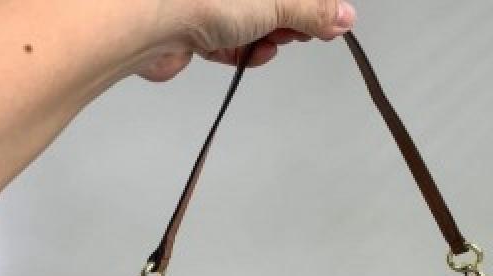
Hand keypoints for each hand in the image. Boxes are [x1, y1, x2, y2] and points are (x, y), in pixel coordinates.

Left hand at [135, 0, 356, 80]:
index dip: (312, 6)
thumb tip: (344, 16)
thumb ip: (311, 11)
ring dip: (268, 38)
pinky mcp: (196, 28)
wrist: (148, 21)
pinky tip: (253, 54)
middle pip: (271, 3)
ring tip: (271, 42)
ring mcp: (211, 5)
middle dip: (290, 20)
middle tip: (301, 34)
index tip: (329, 23)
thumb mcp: (275, 1)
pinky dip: (243, 51)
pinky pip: (229, 42)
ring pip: (251, 23)